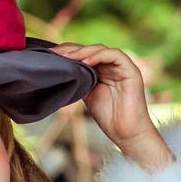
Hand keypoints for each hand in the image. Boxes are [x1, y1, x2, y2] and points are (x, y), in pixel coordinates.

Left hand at [51, 42, 172, 170]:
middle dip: (71, 49)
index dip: (67, 52)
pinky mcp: (131, 70)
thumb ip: (79, 79)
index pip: (83, 54)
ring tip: (68, 57)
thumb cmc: (108, 116)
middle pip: (89, 49)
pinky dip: (99, 56)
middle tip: (55, 53)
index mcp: (101, 70)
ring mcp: (122, 67)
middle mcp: (111, 66)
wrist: (126, 133)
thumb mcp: (86, 94)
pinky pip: (115, 55)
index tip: (49, 55)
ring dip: (83, 51)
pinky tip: (85, 62)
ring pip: (100, 49)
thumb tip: (60, 69)